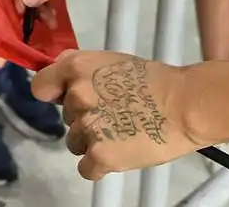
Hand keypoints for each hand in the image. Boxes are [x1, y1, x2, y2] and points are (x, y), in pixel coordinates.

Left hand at [32, 51, 203, 179]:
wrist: (187, 105)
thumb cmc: (158, 82)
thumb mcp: (114, 60)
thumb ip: (82, 67)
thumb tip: (59, 71)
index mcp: (78, 68)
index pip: (41, 86)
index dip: (53, 94)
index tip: (65, 99)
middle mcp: (77, 96)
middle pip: (67, 119)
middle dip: (87, 119)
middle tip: (118, 113)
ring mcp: (87, 127)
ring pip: (76, 144)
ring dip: (94, 143)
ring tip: (124, 132)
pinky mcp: (100, 156)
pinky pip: (87, 169)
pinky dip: (102, 166)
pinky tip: (124, 151)